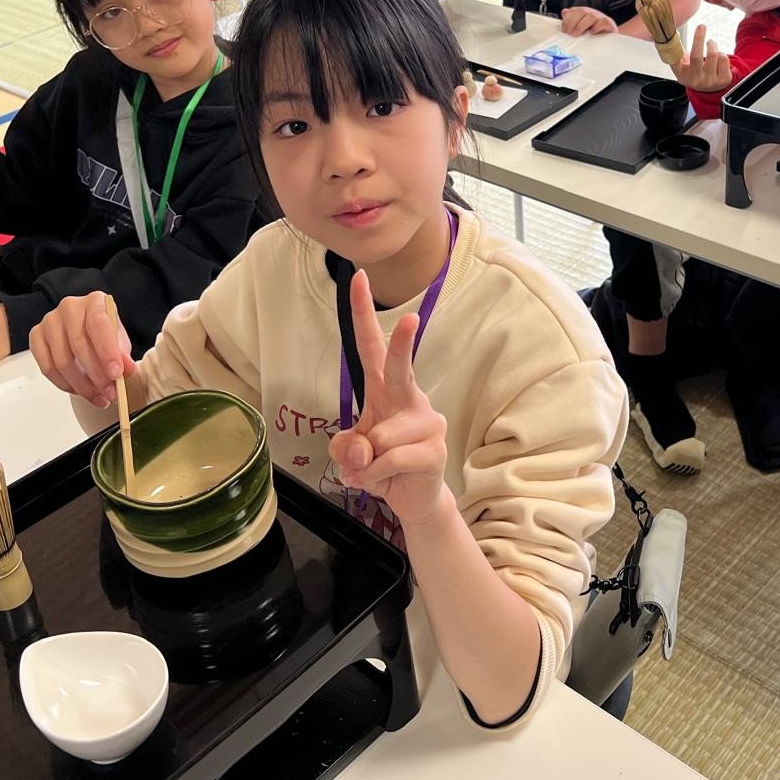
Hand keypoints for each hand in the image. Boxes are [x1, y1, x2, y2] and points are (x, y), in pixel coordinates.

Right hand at [29, 292, 132, 409]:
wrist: (85, 331)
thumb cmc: (104, 334)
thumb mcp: (119, 342)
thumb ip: (123, 355)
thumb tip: (127, 370)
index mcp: (94, 301)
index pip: (99, 324)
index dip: (107, 351)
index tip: (116, 374)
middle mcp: (69, 307)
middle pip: (79, 345)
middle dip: (97, 376)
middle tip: (110, 394)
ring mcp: (49, 321)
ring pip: (62, 361)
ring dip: (82, 385)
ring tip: (98, 397)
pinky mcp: (36, 336)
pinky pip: (47, 368)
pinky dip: (65, 385)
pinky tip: (79, 391)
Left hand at [328, 270, 449, 525]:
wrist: (414, 501)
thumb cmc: (382, 466)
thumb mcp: (350, 454)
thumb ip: (345, 446)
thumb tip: (364, 445)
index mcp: (386, 390)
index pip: (372, 347)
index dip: (363, 314)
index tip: (359, 278)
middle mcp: (410, 399)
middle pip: (400, 367)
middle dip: (402, 343)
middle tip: (409, 319)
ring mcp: (426, 422)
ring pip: (381, 435)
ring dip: (365, 461)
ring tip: (372, 471)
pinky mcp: (434, 450)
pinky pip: (390, 459)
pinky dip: (375, 475)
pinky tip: (384, 480)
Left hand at [560, 6, 617, 36]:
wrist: (609, 39)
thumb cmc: (593, 33)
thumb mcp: (580, 28)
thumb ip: (571, 20)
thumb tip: (564, 12)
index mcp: (583, 13)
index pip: (573, 11)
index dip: (567, 20)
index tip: (564, 30)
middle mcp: (591, 13)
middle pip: (581, 11)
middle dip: (572, 22)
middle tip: (570, 33)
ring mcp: (600, 17)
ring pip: (591, 16)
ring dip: (582, 25)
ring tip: (577, 34)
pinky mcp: (608, 23)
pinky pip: (603, 22)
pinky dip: (596, 27)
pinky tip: (592, 33)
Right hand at [672, 25, 732, 92]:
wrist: (707, 91)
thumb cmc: (693, 74)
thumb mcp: (680, 67)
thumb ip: (675, 55)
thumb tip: (670, 38)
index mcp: (684, 75)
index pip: (682, 58)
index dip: (686, 44)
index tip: (691, 30)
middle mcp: (697, 79)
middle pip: (697, 56)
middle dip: (699, 38)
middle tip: (701, 27)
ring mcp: (711, 81)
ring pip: (714, 55)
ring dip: (712, 45)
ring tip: (710, 44)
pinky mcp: (724, 79)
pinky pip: (724, 59)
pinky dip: (721, 54)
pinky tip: (717, 57)